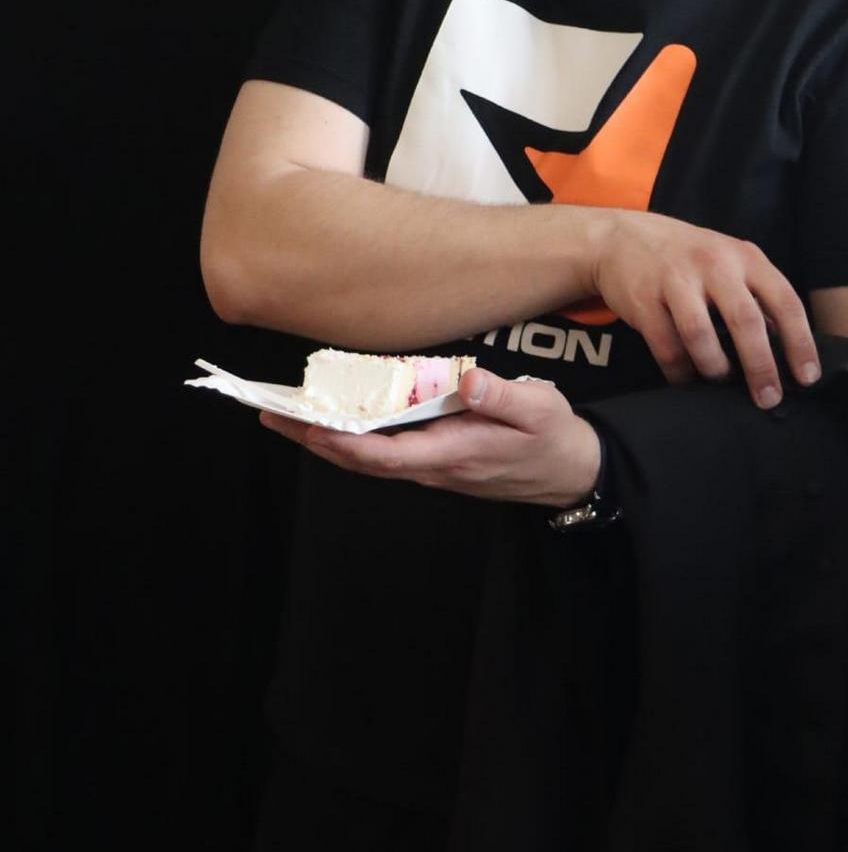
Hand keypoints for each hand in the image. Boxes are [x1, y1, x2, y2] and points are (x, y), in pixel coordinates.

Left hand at [259, 366, 600, 507]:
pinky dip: (352, 438)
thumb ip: (503, 396)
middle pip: (362, 460)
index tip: (309, 425)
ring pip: (369, 458)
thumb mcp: (540, 409)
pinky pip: (384, 453)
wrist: (570, 471)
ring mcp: (433, 466)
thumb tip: (468, 380)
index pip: (386, 454)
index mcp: (454, 454)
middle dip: (314, 440)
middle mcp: (435, 467)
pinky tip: (337, 419)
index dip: (343, 442)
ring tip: (288, 415)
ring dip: (326, 439)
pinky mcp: (436, 459)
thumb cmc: (553, 437)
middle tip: (272, 415)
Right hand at [588, 209, 819, 403]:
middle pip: (746, 321)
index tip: (807, 377)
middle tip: (768, 398)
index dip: (799, 342)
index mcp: (744, 257)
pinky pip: (666, 347)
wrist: (622, 238)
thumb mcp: (728, 261)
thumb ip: (756, 295)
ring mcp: (675, 280)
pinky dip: (679, 371)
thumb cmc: (687, 257)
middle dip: (761, 366)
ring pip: (701, 336)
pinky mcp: (643, 299)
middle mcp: (713, 264)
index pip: (784, 301)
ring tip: (719, 377)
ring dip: (715, 368)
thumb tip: (785, 346)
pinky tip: (685, 377)